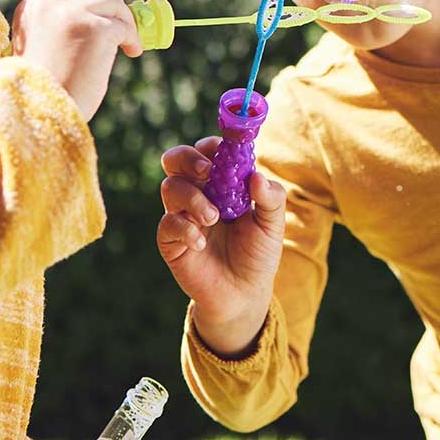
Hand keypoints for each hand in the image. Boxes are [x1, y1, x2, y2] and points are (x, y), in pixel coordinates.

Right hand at [11, 0, 141, 121]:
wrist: (40, 113)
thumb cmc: (46, 89)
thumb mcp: (44, 45)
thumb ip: (61, 22)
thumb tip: (103, 10)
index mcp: (32, 6)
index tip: (103, 11)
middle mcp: (49, 2)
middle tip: (121, 14)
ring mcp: (72, 12)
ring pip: (113, 3)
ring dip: (126, 23)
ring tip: (127, 45)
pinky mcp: (95, 28)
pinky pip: (124, 24)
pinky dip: (133, 38)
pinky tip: (131, 52)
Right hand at [158, 137, 285, 356]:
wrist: (243, 294)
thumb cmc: (258, 253)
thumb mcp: (272, 224)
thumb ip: (271, 198)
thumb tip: (256, 176)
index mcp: (220, 182)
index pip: (207, 150)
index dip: (212, 146)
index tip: (224, 152)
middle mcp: (197, 192)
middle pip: (175, 159)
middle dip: (187, 157)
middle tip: (206, 171)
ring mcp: (182, 215)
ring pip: (169, 186)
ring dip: (192, 197)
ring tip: (213, 218)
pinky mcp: (171, 240)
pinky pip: (167, 223)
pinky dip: (185, 229)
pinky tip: (201, 243)